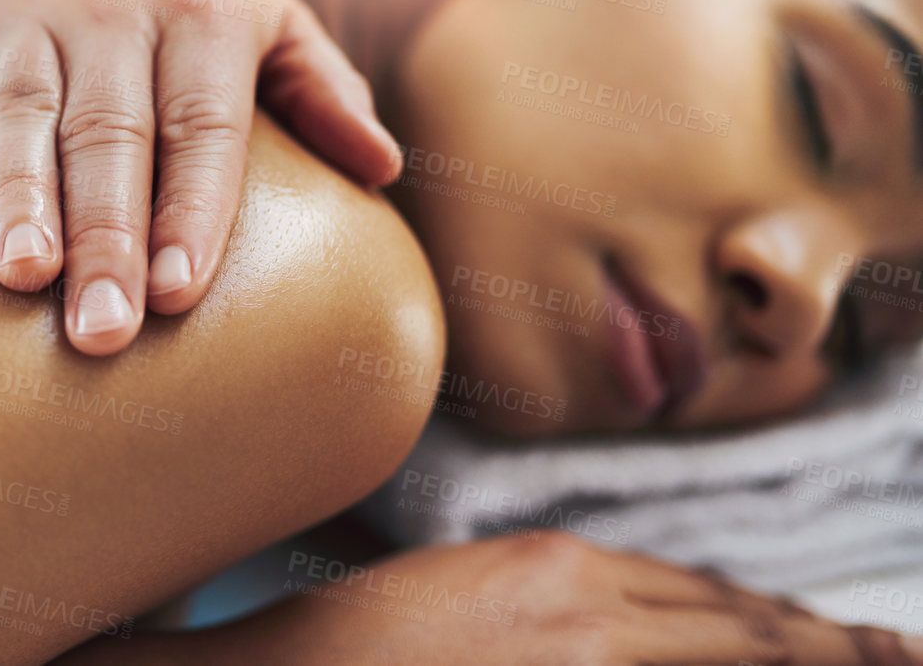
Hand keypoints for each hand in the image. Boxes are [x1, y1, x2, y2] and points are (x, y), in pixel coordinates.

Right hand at [0, 0, 401, 354]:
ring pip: (23, 115)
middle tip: (103, 332)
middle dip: (105, 235)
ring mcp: (26, 18)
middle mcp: (113, 14)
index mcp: (203, 16)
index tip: (183, 295)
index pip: (200, 124)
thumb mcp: (266, 14)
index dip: (191, 208)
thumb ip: (322, 90)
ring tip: (25, 280)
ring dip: (23, 200)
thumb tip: (385, 170)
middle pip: (109, 135)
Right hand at [275, 531, 922, 664]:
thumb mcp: (457, 602)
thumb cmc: (352, 649)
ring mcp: (581, 650)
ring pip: (731, 651)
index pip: (693, 593)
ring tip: (877, 660)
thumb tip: (604, 630)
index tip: (815, 634)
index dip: (765, 619)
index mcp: (553, 565)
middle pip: (735, 624)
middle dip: (823, 642)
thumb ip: (537, 608)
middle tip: (897, 651)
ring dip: (804, 657)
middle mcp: (585, 602)